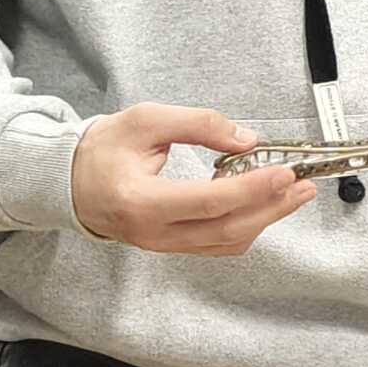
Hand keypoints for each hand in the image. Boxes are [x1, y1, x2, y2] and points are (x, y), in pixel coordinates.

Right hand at [71, 104, 312, 252]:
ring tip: (295, 195)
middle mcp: (152, 233)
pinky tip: (265, 206)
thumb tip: (246, 140)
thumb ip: (197, 125)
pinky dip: (246, 226)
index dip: (251, 189)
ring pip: (225, 242)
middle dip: (271, 208)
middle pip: (226, 229)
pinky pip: (216, 244)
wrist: (64, 181)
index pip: (209, 202)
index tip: (284, 172)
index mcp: (140, 202)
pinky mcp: (169, 246)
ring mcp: (160, 245)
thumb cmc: (101, 149)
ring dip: (265, 219)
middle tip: (304, 186)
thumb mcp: (144, 120)